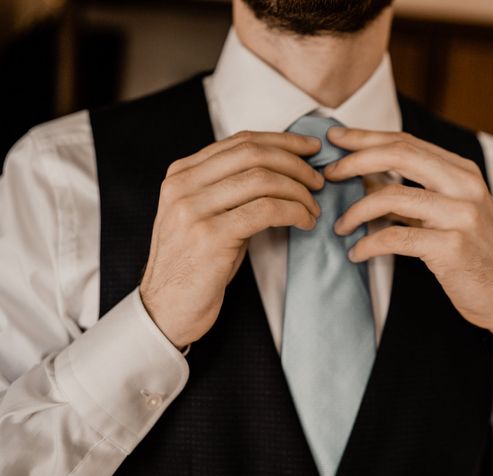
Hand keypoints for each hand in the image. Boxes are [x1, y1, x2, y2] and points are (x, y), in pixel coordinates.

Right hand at [140, 131, 322, 348]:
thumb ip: (227, 188)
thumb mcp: (204, 216)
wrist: (165, 309)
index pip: (240, 141)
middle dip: (295, 163)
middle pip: (253, 154)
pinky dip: (294, 212)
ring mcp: (193, 209)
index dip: (282, 141)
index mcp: (181, 174)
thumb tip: (281, 168)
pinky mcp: (210, 236)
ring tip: (313, 208)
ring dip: (299, 192)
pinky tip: (305, 222)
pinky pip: (266, 210)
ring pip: (262, 180)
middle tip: (318, 181)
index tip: (311, 148)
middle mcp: (183, 185)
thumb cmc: (195, 264)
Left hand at [325, 128, 492, 339]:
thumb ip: (415, 193)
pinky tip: (357, 253)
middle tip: (328, 174)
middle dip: (355, 161)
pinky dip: (368, 245)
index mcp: (462, 172)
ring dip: (357, 211)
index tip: (336, 140)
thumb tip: (366, 177)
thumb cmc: (474, 254)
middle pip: (399, 155)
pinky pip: (396, 238)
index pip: (407, 142)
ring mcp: (461, 215)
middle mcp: (464, 186)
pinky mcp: (452, 247)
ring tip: (340, 226)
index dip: (366, 138)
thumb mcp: (449, 213)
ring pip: (392, 196)